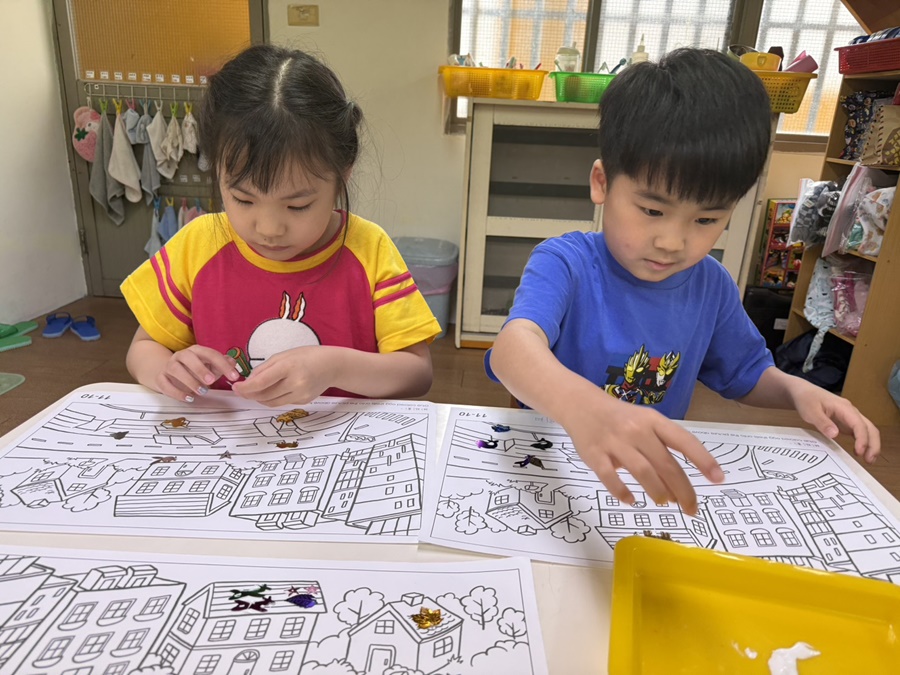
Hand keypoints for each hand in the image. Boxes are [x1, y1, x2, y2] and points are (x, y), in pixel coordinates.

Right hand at [156, 346, 241, 401]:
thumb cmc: (194, 369)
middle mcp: (181, 355)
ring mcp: (169, 366)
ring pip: (175, 370)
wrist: (169, 371)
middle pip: (188, 358)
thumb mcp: (210, 366)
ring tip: (202, 391)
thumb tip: (233, 363)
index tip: (234, 376)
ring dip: (189, 381)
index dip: (223, 365)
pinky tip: (188, 398)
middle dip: (200, 369)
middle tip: (211, 381)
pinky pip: (165, 384)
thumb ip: (222, 365)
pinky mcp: (161, 378)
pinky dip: (176, 392)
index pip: (210, 354)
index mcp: (196, 351)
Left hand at [232, 346, 335, 405]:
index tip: (235, 388)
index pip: (261, 382)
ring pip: (271, 402)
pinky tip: (275, 389)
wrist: (332, 366)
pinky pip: (282, 402)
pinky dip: (273, 398)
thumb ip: (264, 368)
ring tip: (255, 390)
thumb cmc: (307, 356)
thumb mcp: (283, 355)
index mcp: (289, 366)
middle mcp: (296, 383)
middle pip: (264, 395)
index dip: (245, 388)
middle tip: (241, 390)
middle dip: (249, 394)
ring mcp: (300, 394)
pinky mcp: (303, 401)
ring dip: (259, 398)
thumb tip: (249, 382)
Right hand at [561, 394, 723, 515]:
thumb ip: (661, 448)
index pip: (684, 441)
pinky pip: (610, 478)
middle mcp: (636, 431)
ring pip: (643, 472)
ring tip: (663, 502)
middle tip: (691, 508)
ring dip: (658, 492)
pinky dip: (622, 492)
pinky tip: (630, 500)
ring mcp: (615, 443)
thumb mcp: (645, 422)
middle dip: (683, 490)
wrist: (581, 405)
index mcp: (653, 421)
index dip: (703, 460)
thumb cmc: (619, 418)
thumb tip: (678, 486)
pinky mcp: (595, 455)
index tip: (718, 479)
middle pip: (666, 464)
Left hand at [792, 386, 879, 462]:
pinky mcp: (846, 422)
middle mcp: (851, 412)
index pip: (859, 424)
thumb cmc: (807, 399)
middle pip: (869, 428)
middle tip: (869, 460)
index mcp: (844, 407)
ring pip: (867, 430)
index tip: (859, 451)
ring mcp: (849, 417)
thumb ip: (822, 423)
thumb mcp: (810, 411)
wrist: (803, 392)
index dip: (862, 438)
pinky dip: (862, 442)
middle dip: (873, 444)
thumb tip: (835, 435)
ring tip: (868, 460)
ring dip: (870, 444)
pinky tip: (860, 452)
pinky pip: (859, 432)